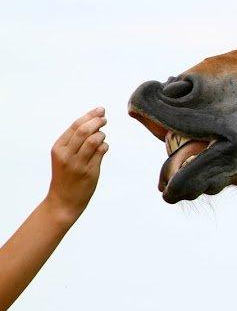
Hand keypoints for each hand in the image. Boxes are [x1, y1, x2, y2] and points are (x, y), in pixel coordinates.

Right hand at [46, 107, 108, 223]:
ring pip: (94, 140)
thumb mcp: (63, 156)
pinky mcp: (90, 172)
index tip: (99, 110)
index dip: (89, 116)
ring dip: (102, 134)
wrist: (63, 200)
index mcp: (58, 148)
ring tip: (102, 135)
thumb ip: (75, 141)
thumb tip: (94, 122)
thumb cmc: (66, 175)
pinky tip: (103, 147)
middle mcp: (66, 155)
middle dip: (96, 121)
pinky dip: (105, 146)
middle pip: (84, 131)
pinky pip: (101, 152)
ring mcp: (78, 164)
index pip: (74, 126)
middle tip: (104, 118)